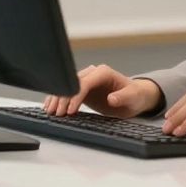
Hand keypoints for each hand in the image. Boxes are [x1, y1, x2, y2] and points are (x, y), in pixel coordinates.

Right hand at [43, 64, 162, 117]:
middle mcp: (92, 74)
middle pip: (72, 84)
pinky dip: (59, 100)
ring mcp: (86, 81)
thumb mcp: (133, 97)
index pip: (84, 83)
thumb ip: (123, 97)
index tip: (70, 110)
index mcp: (103, 72)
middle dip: (63, 99)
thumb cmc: (135, 95)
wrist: (135, 97)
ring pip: (67, 88)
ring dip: (58, 99)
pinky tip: (51, 107)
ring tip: (50, 111)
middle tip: (57, 114)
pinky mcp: (83, 90)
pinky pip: (68, 93)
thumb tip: (112, 98)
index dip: (75, 96)